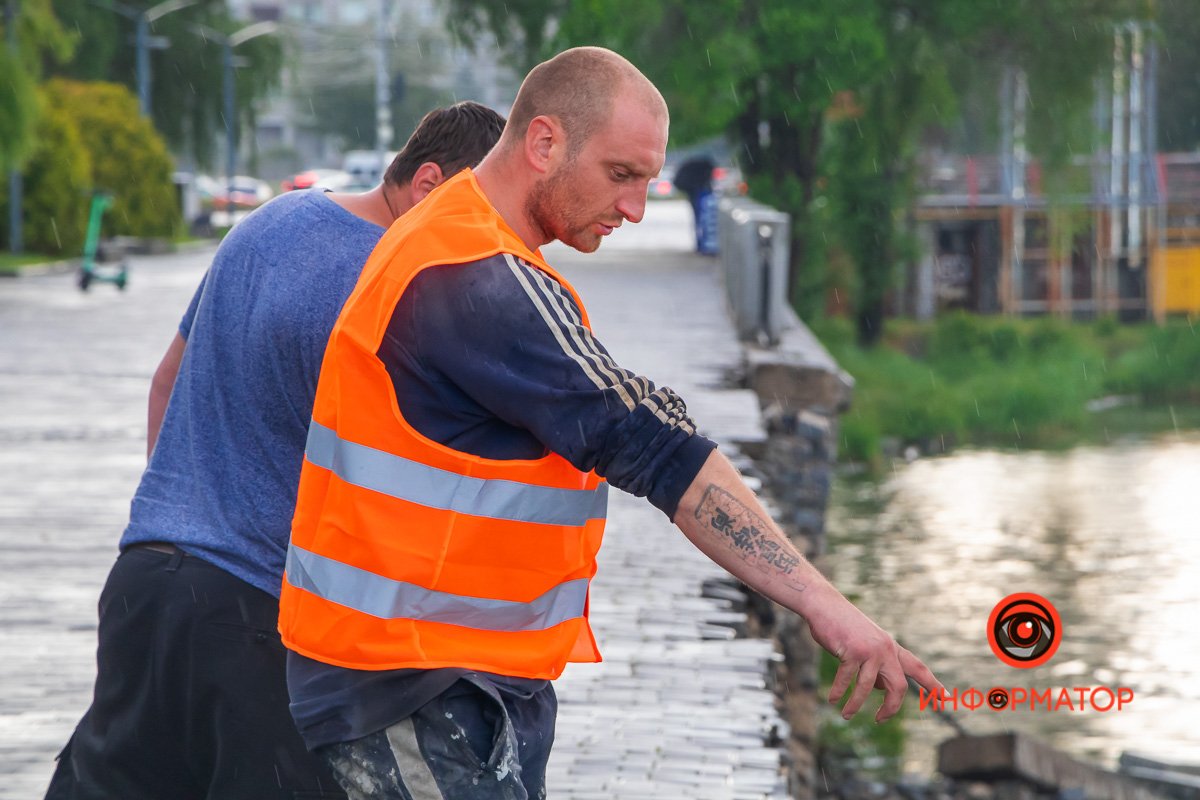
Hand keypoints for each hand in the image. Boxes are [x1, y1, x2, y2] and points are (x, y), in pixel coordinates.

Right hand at [805, 587, 942, 721]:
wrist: (825, 605)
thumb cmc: (843, 626)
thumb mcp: (867, 646)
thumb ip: (877, 666)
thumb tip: (882, 688)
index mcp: (891, 648)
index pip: (918, 669)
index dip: (933, 685)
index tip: (946, 699)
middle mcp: (886, 649)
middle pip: (899, 686)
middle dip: (890, 707)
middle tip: (880, 720)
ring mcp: (870, 650)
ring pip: (869, 686)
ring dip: (856, 704)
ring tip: (846, 715)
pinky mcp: (852, 650)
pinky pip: (847, 678)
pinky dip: (839, 692)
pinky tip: (833, 699)